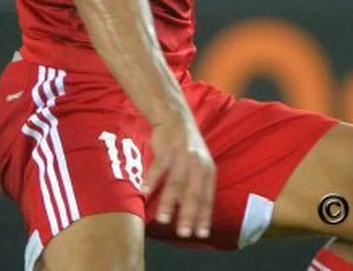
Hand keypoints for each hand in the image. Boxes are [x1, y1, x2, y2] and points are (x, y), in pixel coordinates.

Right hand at [143, 110, 215, 239]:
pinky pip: (159, 166)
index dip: (204, 216)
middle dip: (188, 215)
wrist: (176, 117)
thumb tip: (189, 216)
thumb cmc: (186, 149)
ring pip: (176, 182)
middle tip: (182, 233)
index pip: (207, 198)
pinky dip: (152, 179)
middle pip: (193, 193)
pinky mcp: (168, 147)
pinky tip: (145, 191)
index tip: (200, 234)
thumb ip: (193, 188)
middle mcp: (198, 164)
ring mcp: (183, 156)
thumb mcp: (196, 167)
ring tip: (163, 219)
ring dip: (169, 202)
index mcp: (208, 171)